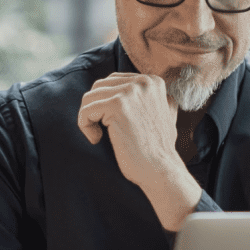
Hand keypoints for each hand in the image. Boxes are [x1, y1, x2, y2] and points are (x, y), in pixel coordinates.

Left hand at [78, 73, 178, 188]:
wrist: (161, 169)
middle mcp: (143, 82)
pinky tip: (96, 139)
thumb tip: (132, 91)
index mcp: (153, 81)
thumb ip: (151, 99)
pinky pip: (86, 110)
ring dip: (88, 118)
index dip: (106, 102)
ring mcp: (130, 92)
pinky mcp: (117, 105)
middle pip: (100, 86)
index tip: (111, 122)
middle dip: (95, 108)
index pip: (114, 81)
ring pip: (90, 97)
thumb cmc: (158, 148)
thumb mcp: (164, 114)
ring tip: (98, 135)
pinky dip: (85, 125)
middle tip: (101, 129)